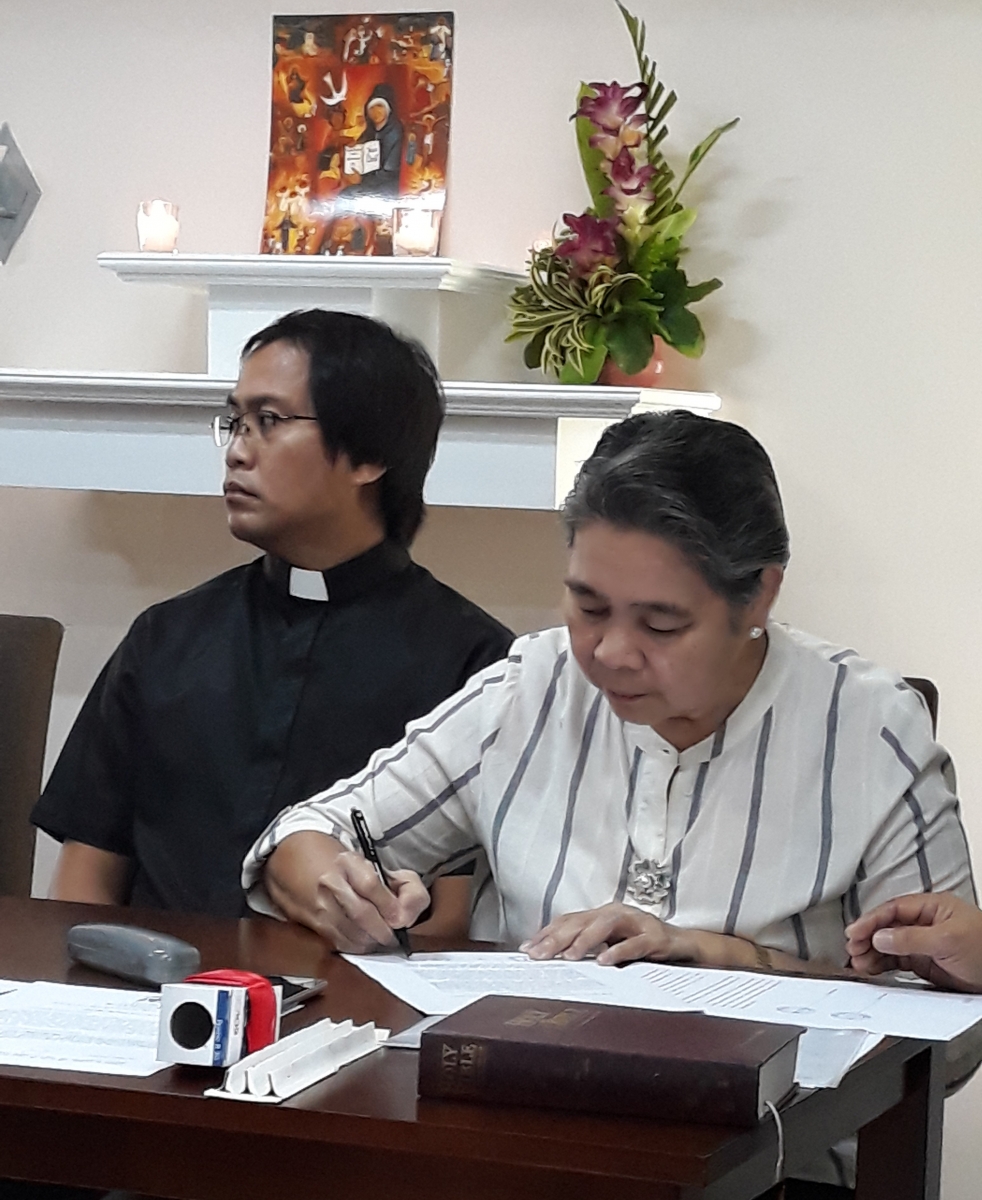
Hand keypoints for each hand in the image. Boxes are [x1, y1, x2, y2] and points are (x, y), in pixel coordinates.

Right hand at [266, 833, 429, 953]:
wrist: (297, 862)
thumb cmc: (342, 867)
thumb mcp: (372, 864)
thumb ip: (400, 883)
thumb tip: (408, 912)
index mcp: (348, 862)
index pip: (371, 885)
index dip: (390, 905)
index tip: (401, 917)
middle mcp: (330, 882)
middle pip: (362, 914)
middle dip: (383, 930)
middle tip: (394, 935)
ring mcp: (319, 905)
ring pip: (352, 933)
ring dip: (372, 941)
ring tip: (381, 938)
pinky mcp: (314, 924)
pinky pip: (341, 942)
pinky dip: (358, 946)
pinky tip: (365, 941)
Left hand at [520, 902, 702, 966]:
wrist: (681, 944)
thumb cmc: (640, 944)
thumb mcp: (609, 943)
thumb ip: (584, 946)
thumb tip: (549, 956)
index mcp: (602, 914)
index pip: (569, 921)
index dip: (547, 934)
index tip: (527, 949)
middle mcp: (615, 913)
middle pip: (581, 921)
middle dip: (557, 939)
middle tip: (538, 955)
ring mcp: (635, 922)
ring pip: (605, 926)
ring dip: (584, 941)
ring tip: (568, 957)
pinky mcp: (654, 937)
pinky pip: (634, 943)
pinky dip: (618, 951)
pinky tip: (604, 961)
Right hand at [846, 893, 981, 991]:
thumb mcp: (947, 940)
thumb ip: (911, 938)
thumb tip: (880, 937)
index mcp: (932, 907)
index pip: (893, 910)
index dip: (871, 920)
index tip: (855, 932)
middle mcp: (925, 923)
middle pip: (888, 926)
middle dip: (868, 937)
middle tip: (852, 950)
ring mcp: (925, 943)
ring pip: (890, 945)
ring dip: (872, 953)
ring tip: (858, 964)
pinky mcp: (926, 963)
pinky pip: (898, 961)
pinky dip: (883, 965)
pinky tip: (872, 969)